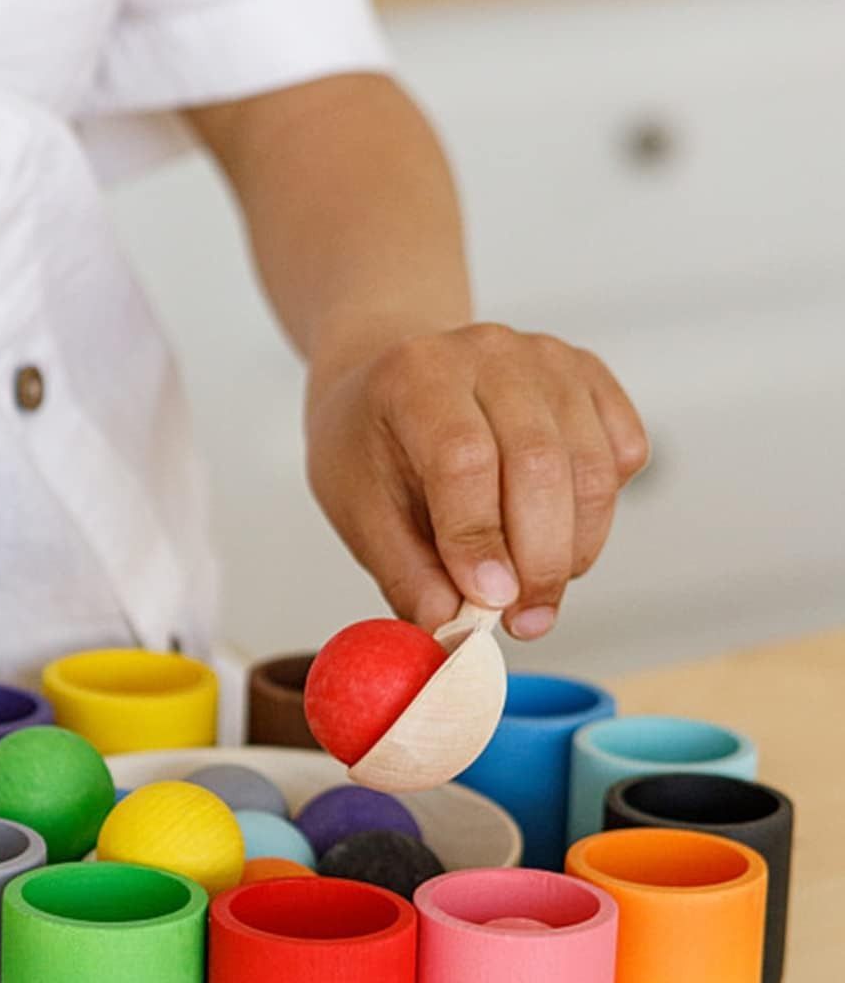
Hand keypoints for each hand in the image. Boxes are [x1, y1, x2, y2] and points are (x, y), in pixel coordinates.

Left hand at [306, 323, 648, 637]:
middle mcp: (488, 353)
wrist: (392, 379)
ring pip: (592, 467)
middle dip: (539, 561)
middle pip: (539, 463)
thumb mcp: (360, 510)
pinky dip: (602, 511)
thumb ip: (406, 573)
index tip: (487, 604)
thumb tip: (452, 629)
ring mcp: (548, 358)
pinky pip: (623, 453)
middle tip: (525, 622)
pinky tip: (557, 532)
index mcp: (417, 376)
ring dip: (575, 547)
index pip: (464, 458)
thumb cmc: (371, 443)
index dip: (480, 539)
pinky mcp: (589, 377)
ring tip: (538, 592)